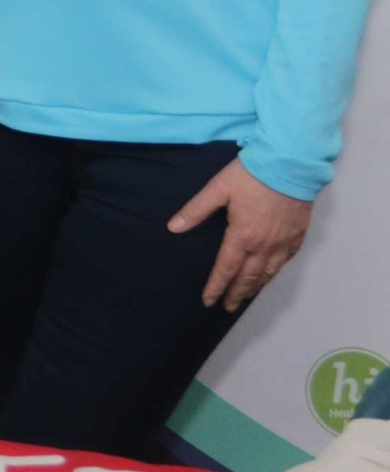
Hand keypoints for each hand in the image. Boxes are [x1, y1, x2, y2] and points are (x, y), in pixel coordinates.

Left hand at [168, 158, 313, 311]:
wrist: (291, 165)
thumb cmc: (251, 175)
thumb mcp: (218, 189)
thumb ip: (196, 210)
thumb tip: (173, 227)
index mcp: (241, 236)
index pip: (225, 269)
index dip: (216, 286)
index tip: (208, 301)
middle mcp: (264, 245)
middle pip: (248, 277)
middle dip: (236, 294)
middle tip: (227, 307)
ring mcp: (283, 243)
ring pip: (268, 273)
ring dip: (255, 287)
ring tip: (245, 297)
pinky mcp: (298, 236)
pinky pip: (285, 262)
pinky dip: (274, 273)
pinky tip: (269, 275)